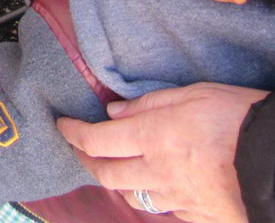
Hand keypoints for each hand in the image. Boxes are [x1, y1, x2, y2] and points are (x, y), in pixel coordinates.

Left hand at [57, 83, 266, 222]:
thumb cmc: (243, 120)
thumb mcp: (196, 94)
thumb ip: (150, 103)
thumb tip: (114, 112)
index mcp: (153, 137)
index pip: (95, 140)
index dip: (72, 133)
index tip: (62, 125)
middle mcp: (158, 171)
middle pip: (105, 174)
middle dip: (84, 161)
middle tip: (77, 149)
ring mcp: (178, 198)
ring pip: (132, 195)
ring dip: (117, 182)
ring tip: (113, 168)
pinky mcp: (199, 216)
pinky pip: (166, 209)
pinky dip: (153, 197)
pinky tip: (155, 188)